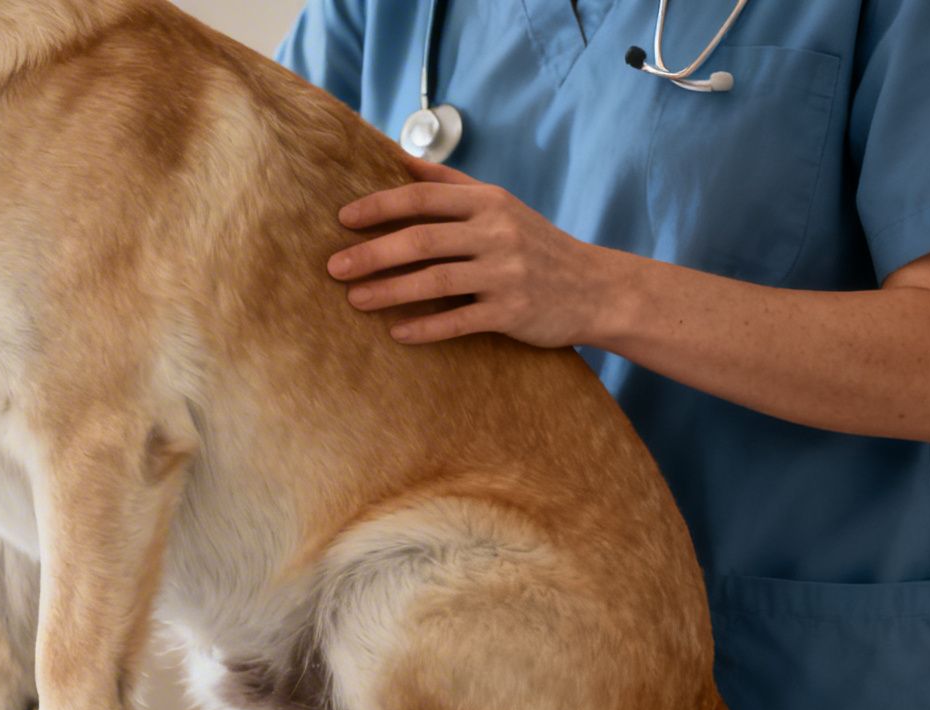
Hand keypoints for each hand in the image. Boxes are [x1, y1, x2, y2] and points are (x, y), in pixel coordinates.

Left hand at [329, 155, 621, 347]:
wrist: (595, 288)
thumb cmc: (535, 244)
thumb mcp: (500, 205)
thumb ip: (451, 185)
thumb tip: (398, 157)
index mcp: (489, 203)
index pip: (424, 198)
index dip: (380, 207)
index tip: (342, 219)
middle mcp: (497, 233)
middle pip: (422, 239)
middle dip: (373, 252)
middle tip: (334, 267)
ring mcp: (505, 273)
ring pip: (436, 281)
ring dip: (389, 290)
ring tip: (354, 299)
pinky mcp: (512, 312)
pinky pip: (459, 321)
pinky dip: (426, 328)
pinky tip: (397, 333)